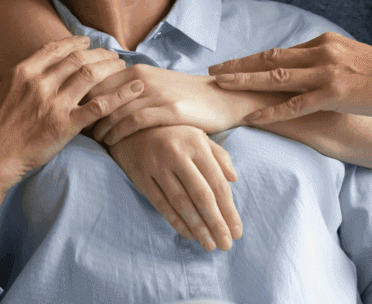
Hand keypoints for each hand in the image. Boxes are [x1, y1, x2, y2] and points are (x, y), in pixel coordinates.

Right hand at [0, 36, 142, 191]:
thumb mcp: (2, 93)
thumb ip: (24, 79)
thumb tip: (40, 69)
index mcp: (23, 72)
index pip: (56, 49)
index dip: (76, 43)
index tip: (88, 42)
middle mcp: (40, 83)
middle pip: (78, 59)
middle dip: (99, 54)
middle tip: (111, 54)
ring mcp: (54, 104)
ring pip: (91, 75)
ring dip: (110, 67)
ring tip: (121, 65)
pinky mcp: (66, 125)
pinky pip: (100, 106)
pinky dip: (121, 95)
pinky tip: (134, 88)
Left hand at [91, 63, 264, 144]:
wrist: (220, 98)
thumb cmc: (184, 95)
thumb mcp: (155, 86)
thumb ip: (130, 91)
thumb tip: (101, 103)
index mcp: (138, 71)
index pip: (99, 81)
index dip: (83, 98)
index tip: (73, 113)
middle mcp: (144, 79)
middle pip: (103, 95)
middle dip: (87, 112)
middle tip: (76, 129)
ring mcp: (157, 94)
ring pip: (117, 110)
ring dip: (101, 127)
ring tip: (94, 139)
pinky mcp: (170, 110)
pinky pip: (136, 121)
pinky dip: (119, 133)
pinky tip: (112, 143)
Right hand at [108, 126, 241, 251]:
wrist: (135, 127)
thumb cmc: (175, 135)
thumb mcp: (199, 137)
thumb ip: (219, 156)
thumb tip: (234, 179)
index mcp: (196, 144)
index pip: (217, 182)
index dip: (228, 209)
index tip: (237, 231)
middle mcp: (177, 154)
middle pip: (201, 195)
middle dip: (216, 223)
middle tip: (226, 244)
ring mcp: (158, 167)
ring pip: (181, 203)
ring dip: (197, 227)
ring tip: (210, 244)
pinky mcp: (143, 178)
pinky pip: (161, 205)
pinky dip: (176, 222)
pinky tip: (189, 234)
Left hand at [207, 32, 371, 124]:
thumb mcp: (352, 60)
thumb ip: (328, 62)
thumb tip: (310, 67)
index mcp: (325, 42)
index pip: (282, 50)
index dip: (255, 58)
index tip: (234, 63)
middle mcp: (322, 52)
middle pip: (271, 57)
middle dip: (240, 64)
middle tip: (214, 70)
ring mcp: (327, 73)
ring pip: (276, 76)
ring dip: (245, 80)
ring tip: (221, 85)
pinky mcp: (333, 94)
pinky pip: (295, 104)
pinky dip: (271, 110)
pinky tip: (252, 115)